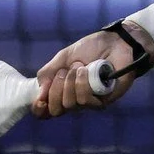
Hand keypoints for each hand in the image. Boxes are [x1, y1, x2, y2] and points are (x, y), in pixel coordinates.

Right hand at [31, 23, 151, 118]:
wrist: (114, 42)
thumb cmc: (90, 49)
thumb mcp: (63, 58)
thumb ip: (48, 73)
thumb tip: (39, 92)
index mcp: (61, 90)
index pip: (46, 111)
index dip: (39, 109)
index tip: (40, 100)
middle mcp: (73, 99)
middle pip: (56, 110)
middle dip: (55, 90)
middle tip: (64, 72)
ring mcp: (89, 102)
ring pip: (70, 105)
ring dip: (71, 83)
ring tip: (80, 67)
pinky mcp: (103, 101)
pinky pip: (85, 101)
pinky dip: (82, 84)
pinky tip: (88, 71)